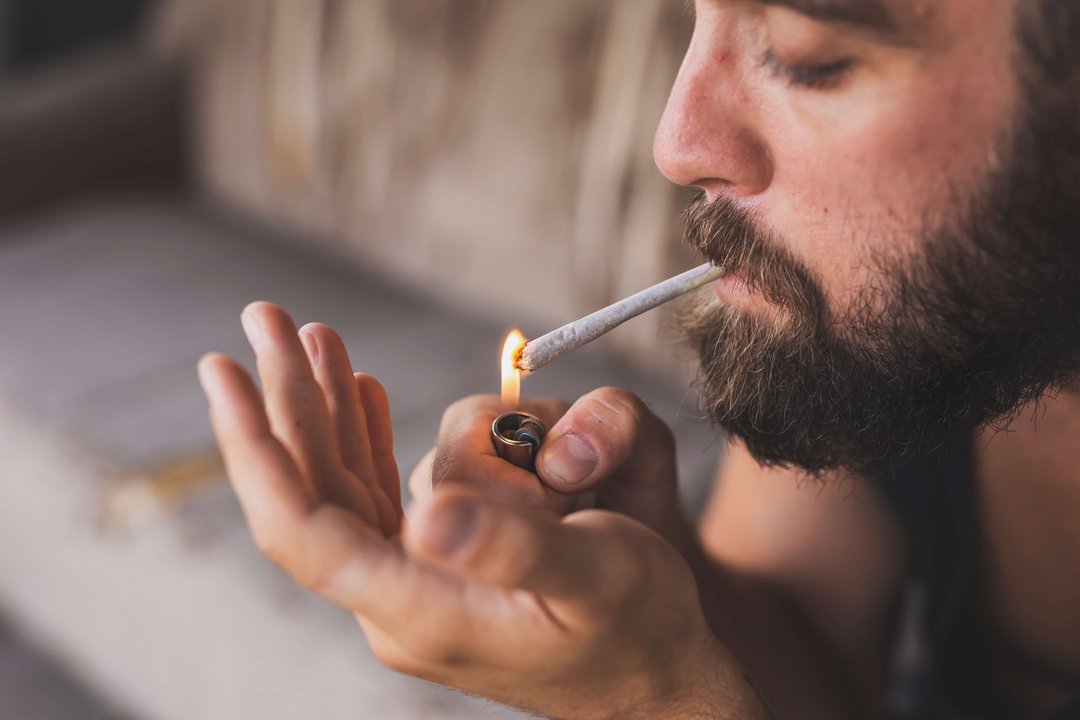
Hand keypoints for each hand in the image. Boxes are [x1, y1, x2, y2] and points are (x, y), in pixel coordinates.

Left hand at [198, 302, 744, 719]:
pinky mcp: (439, 564)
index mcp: (421, 609)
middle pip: (316, 491)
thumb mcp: (596, 577)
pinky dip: (366, 436)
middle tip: (266, 319)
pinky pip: (381, 492)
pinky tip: (361, 391)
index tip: (225, 372)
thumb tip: (426, 511)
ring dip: (328, 408)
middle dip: (288, 401)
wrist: (654, 676)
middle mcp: (401, 599)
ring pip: (344, 485)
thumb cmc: (638, 625)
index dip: (256, 450)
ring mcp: (416, 581)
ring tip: (314, 339)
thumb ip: (514, 549)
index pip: (302, 529)